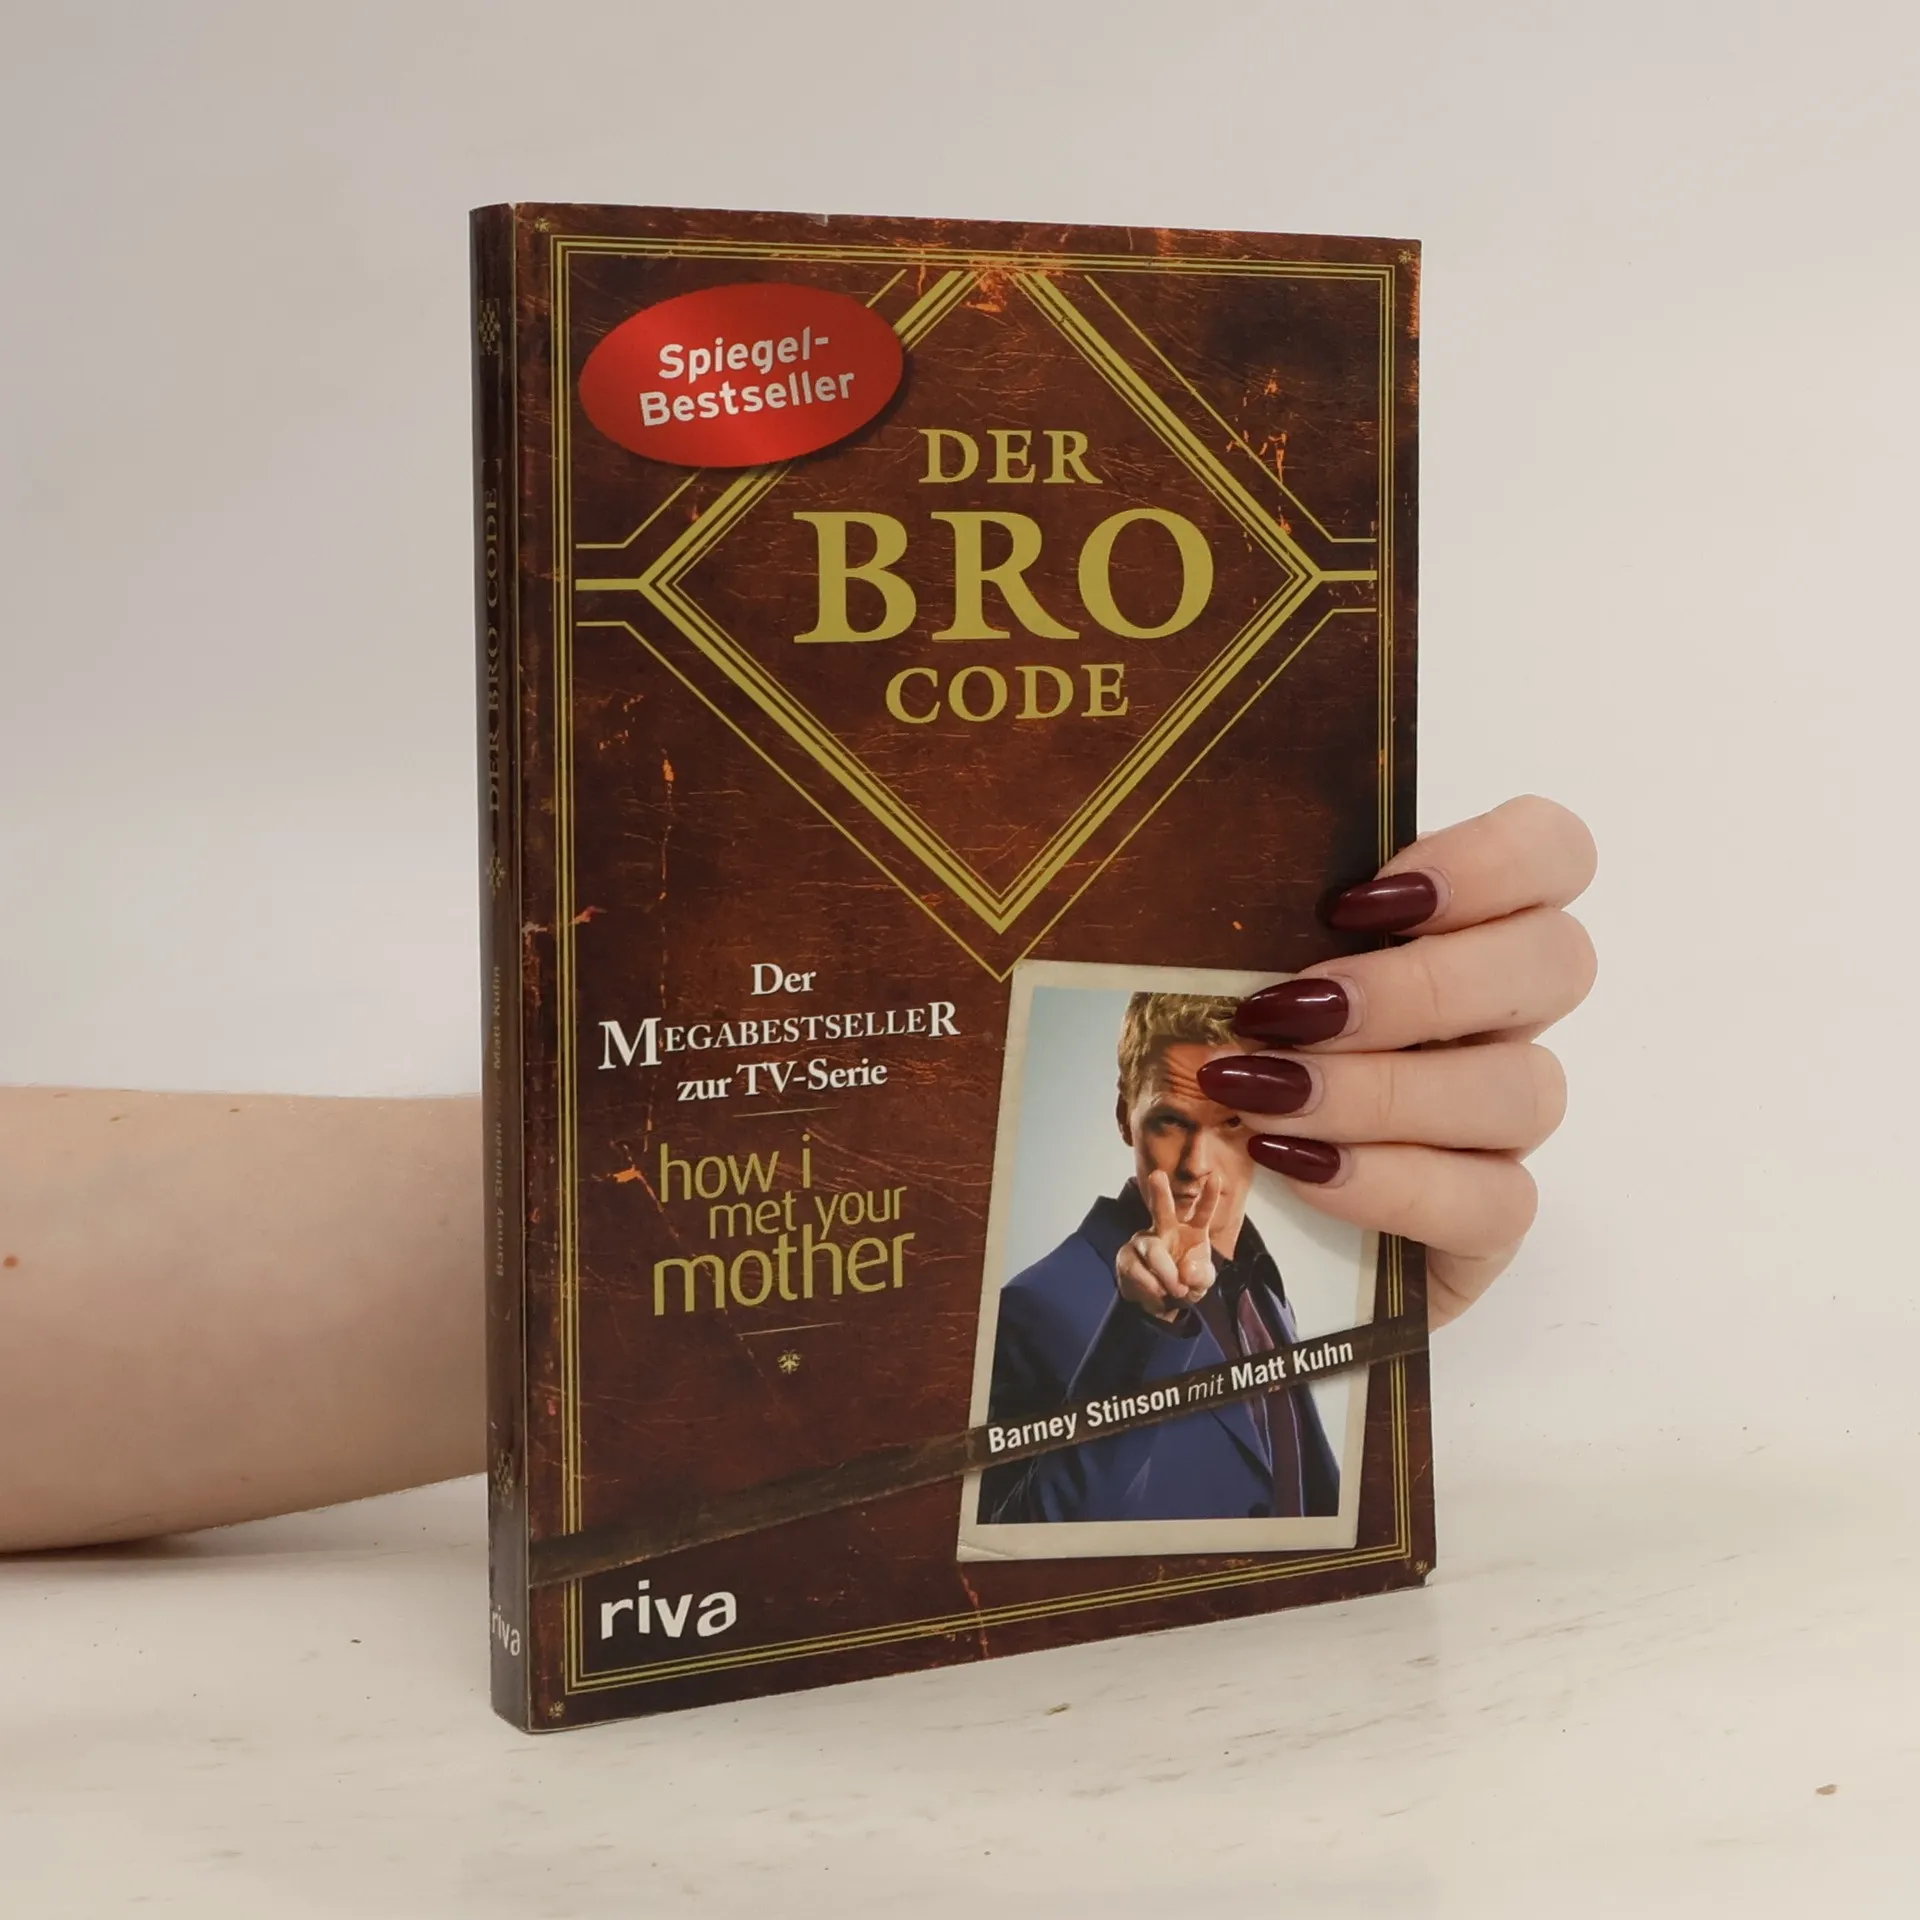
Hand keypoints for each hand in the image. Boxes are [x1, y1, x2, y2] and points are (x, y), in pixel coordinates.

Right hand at [1115, 1169, 1221, 1322]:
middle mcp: (1166, 1229)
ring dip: (1167, 1275)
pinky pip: (1139, 1271)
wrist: (1160, 1302)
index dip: (1208, 1196)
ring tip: (1176, 1291)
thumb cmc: (1185, 1283)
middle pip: (1162, 1209)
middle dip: (1160, 1192)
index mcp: (1191, 1231)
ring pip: (1153, 1251)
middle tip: (1157, 1175)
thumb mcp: (1202, 1283)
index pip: (1201, 1212)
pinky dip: (1152, 1287)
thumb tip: (1185, 1271)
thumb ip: (1201, 1276)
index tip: (1215, 1177)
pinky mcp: (1127, 1256)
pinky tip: (1158, 1293)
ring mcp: (1144, 1241)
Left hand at [1196, 796, 1596, 1328]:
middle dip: (1415, 986)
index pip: (1553, 852)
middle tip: (1291, 1011)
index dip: (1485, 862)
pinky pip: (1494, 1199)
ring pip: (1527, 1088)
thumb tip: (1193, 874)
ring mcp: (1505, 1123)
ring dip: (1384, 1090)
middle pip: (1556, 963)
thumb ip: (1244, 921)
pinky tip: (1299, 1165)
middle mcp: (1502, 1018)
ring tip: (1268, 1098)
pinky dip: (1390, 1180)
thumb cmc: (1231, 1063)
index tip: (1354, 901)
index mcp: (1456, 929)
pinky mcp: (1490, 1221)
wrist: (1222, 1216)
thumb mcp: (1217, 975)